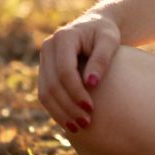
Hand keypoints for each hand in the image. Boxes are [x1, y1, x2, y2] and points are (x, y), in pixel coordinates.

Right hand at [37, 12, 120, 134]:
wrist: (96, 26)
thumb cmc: (106, 33)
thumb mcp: (110, 40)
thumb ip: (101, 58)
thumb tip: (92, 83)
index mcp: (63, 37)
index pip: (65, 70)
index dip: (76, 91)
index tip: (91, 107)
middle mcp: (48, 47)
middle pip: (52, 84)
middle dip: (68, 106)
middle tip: (85, 123)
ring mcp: (44, 59)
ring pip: (44, 92)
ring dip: (59, 113)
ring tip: (77, 128)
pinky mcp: (45, 70)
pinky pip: (45, 94)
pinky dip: (56, 110)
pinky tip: (69, 122)